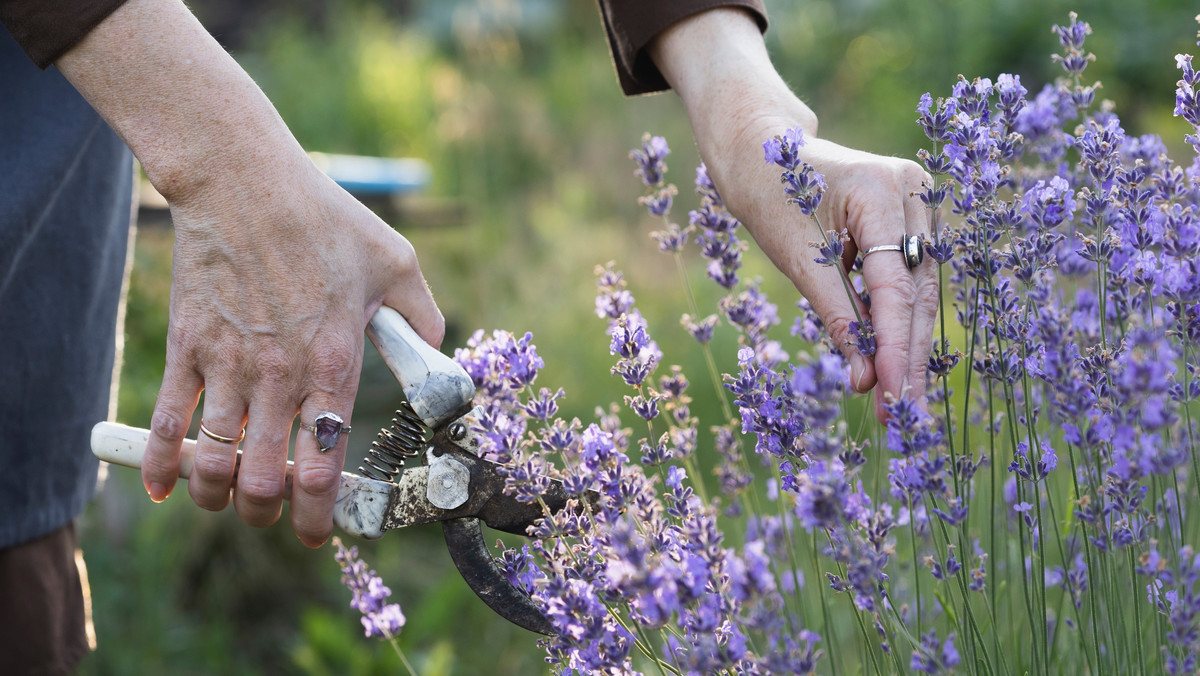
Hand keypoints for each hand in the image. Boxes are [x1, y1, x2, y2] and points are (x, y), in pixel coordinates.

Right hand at [57, 0, 443, 544]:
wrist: (243, 180)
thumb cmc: (325, 218)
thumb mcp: (397, 262)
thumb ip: (421, 317)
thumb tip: (436, 356)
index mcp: (335, 362)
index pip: (326, 465)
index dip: (321, 515)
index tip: (320, 534)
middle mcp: (279, 375)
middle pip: (262, 480)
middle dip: (264, 513)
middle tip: (271, 512)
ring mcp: (227, 364)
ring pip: (212, 463)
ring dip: (216, 497)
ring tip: (225, 500)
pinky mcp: (188, 346)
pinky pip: (166, 422)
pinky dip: (160, 465)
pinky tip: (165, 489)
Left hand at [651, 9, 937, 420]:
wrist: (763, 146)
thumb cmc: (770, 194)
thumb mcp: (798, 259)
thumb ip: (836, 317)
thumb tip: (863, 381)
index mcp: (883, 190)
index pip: (897, 287)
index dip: (895, 348)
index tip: (889, 398)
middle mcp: (915, 192)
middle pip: (919, 294)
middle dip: (908, 359)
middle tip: (901, 418)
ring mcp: (921, 202)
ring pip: (922, 292)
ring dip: (909, 348)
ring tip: (899, 404)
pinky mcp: (914, 218)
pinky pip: (912, 280)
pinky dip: (900, 322)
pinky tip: (896, 367)